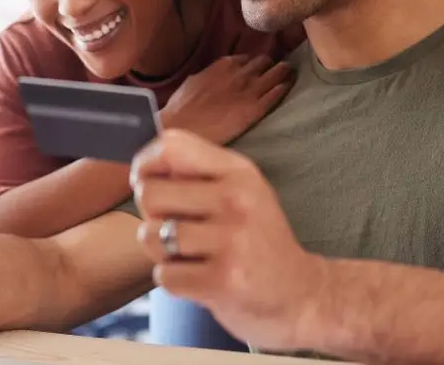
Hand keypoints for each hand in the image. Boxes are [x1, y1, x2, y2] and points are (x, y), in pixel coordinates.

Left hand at [130, 129, 323, 350]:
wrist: (302, 296)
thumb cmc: (259, 242)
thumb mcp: (243, 192)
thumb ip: (198, 172)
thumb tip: (142, 166)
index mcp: (239, 172)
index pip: (170, 147)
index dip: (145, 165)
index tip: (150, 182)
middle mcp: (237, 200)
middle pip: (150, 193)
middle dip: (154, 216)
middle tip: (180, 229)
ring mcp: (231, 240)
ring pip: (151, 236)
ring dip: (163, 253)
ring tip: (193, 256)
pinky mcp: (223, 281)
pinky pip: (164, 275)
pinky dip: (176, 281)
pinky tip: (202, 278)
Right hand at [161, 55, 292, 144]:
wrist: (183, 127)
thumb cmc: (181, 107)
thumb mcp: (194, 81)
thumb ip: (209, 75)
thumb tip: (212, 76)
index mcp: (224, 64)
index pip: (248, 58)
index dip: (254, 63)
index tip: (257, 68)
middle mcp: (241, 73)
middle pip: (265, 62)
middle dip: (270, 65)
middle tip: (276, 70)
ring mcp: (251, 90)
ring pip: (277, 73)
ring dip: (284, 72)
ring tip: (290, 73)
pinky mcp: (256, 108)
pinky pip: (277, 93)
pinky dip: (284, 88)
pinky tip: (287, 87)